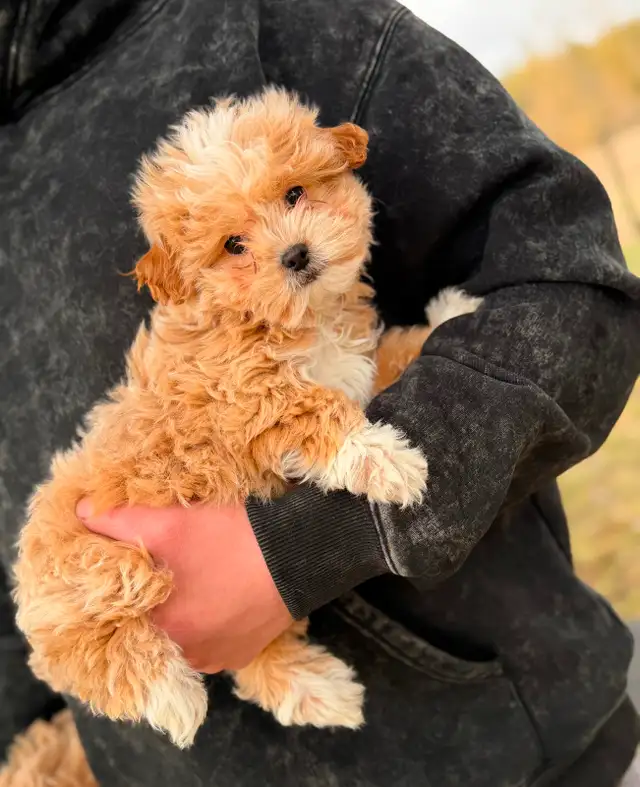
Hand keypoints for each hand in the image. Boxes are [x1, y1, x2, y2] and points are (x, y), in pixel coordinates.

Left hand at [76, 500, 292, 672]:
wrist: (298, 554)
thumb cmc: (230, 540)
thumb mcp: (169, 521)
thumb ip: (117, 519)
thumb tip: (81, 514)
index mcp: (161, 630)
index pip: (122, 618)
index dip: (120, 593)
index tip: (126, 572)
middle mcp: (187, 657)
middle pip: (155, 630)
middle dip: (154, 603)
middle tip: (163, 572)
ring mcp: (218, 659)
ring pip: (184, 637)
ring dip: (184, 615)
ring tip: (194, 581)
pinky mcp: (243, 654)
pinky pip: (214, 641)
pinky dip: (211, 621)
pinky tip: (219, 594)